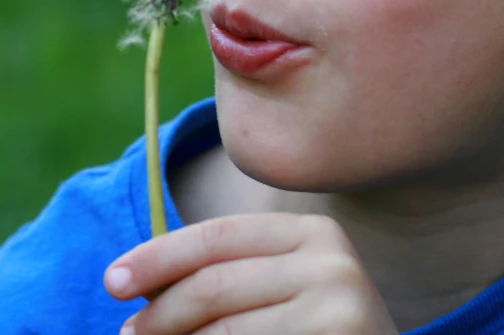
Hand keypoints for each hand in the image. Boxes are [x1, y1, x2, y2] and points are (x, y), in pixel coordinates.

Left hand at [104, 213, 398, 333]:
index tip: (113, 279)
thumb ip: (227, 275)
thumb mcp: (279, 288)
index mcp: (309, 232)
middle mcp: (329, 261)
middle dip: (159, 312)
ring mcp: (339, 308)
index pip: (217, 235)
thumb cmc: (317, 330)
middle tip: (127, 333)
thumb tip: (142, 281)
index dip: (159, 255)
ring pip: (225, 333)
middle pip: (215, 284)